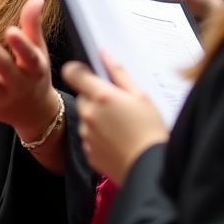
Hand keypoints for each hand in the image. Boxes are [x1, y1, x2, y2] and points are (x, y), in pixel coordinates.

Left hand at [0, 0, 59, 140]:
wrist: (34, 112)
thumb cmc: (34, 74)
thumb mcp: (38, 50)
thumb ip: (33, 24)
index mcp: (35, 69)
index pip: (29, 57)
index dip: (21, 45)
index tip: (10, 30)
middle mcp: (20, 85)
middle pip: (3, 67)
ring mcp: (2, 98)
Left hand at [62, 54, 167, 184]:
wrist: (150, 169)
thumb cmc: (150, 130)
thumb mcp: (140, 95)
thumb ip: (118, 72)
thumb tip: (104, 54)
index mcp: (102, 96)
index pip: (73, 72)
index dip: (79, 70)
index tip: (88, 73)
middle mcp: (89, 114)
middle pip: (82, 97)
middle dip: (95, 97)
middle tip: (117, 106)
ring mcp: (86, 134)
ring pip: (85, 117)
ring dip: (97, 117)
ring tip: (121, 127)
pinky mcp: (88, 152)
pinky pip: (88, 137)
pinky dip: (98, 136)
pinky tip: (117, 141)